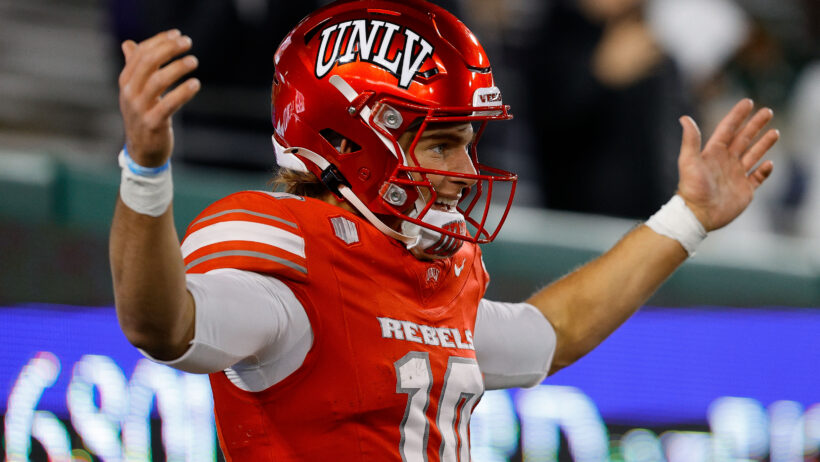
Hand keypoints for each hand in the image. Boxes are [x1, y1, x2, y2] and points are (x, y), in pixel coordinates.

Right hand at [118, 29, 199, 166]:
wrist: (142, 151)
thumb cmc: (143, 116)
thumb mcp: (136, 92)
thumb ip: (135, 68)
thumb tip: (128, 44)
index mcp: (126, 81)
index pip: (140, 53)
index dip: (159, 41)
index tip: (178, 34)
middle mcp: (129, 93)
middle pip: (147, 63)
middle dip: (168, 49)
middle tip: (188, 43)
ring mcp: (139, 109)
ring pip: (157, 81)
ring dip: (177, 68)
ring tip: (193, 61)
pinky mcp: (153, 123)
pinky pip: (168, 104)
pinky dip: (182, 92)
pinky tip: (195, 84)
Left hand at [676, 99, 778, 230]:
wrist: (698, 215)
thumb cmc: (691, 188)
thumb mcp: (688, 161)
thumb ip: (690, 140)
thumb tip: (684, 118)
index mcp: (714, 153)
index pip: (728, 129)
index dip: (737, 115)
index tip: (747, 102)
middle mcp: (726, 162)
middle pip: (744, 139)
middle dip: (755, 125)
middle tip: (767, 111)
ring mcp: (736, 175)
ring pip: (753, 155)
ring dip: (763, 143)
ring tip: (774, 132)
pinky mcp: (744, 190)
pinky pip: (757, 177)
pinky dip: (764, 170)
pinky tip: (769, 163)